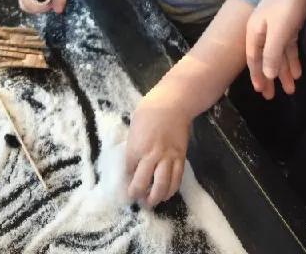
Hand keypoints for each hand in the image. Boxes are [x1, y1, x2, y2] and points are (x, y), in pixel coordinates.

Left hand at [125, 89, 190, 207]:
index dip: (126, 181)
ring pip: (162, 185)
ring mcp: (167, 158)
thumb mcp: (134, 127)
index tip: (125, 185)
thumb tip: (131, 161)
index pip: (128, 171)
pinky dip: (171, 189)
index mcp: (136, 147)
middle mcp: (151, 155)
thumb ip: (133, 146)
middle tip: (135, 198)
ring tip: (150, 201)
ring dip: (155, 197)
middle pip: (142, 183)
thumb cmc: (149, 111)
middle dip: (137, 194)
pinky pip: (177, 179)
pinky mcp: (180, 158)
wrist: (173, 103)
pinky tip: (166, 193)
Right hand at [245, 0, 305, 98]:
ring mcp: (277, 28)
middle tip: (272, 98)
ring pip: (278, 55)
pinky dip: (292, 59)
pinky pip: (288, 47)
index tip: (260, 92)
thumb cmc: (287, 3)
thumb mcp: (279, 30)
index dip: (257, 75)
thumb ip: (272, 53)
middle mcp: (263, 31)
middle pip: (265, 59)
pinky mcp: (289, 25)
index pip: (254, 59)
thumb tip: (266, 76)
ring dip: (283, 71)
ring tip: (290, 90)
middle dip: (269, 77)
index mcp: (255, 32)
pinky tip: (297, 72)